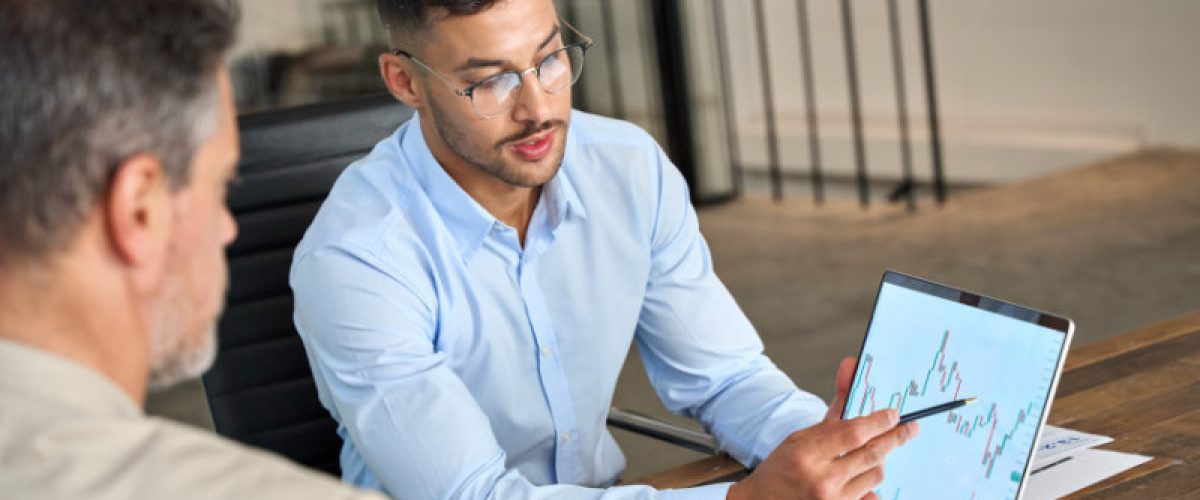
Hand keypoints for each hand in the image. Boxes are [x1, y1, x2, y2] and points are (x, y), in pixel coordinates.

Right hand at [726, 358, 919, 499]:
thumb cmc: (779, 471)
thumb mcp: (798, 438)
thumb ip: (831, 413)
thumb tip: (850, 370)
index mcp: (806, 454)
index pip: (854, 433)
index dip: (879, 422)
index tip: (893, 415)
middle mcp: (822, 480)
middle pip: (873, 454)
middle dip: (896, 438)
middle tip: (910, 429)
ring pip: (876, 475)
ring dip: (879, 460)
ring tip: (874, 453)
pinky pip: (871, 496)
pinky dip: (871, 485)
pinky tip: (864, 477)